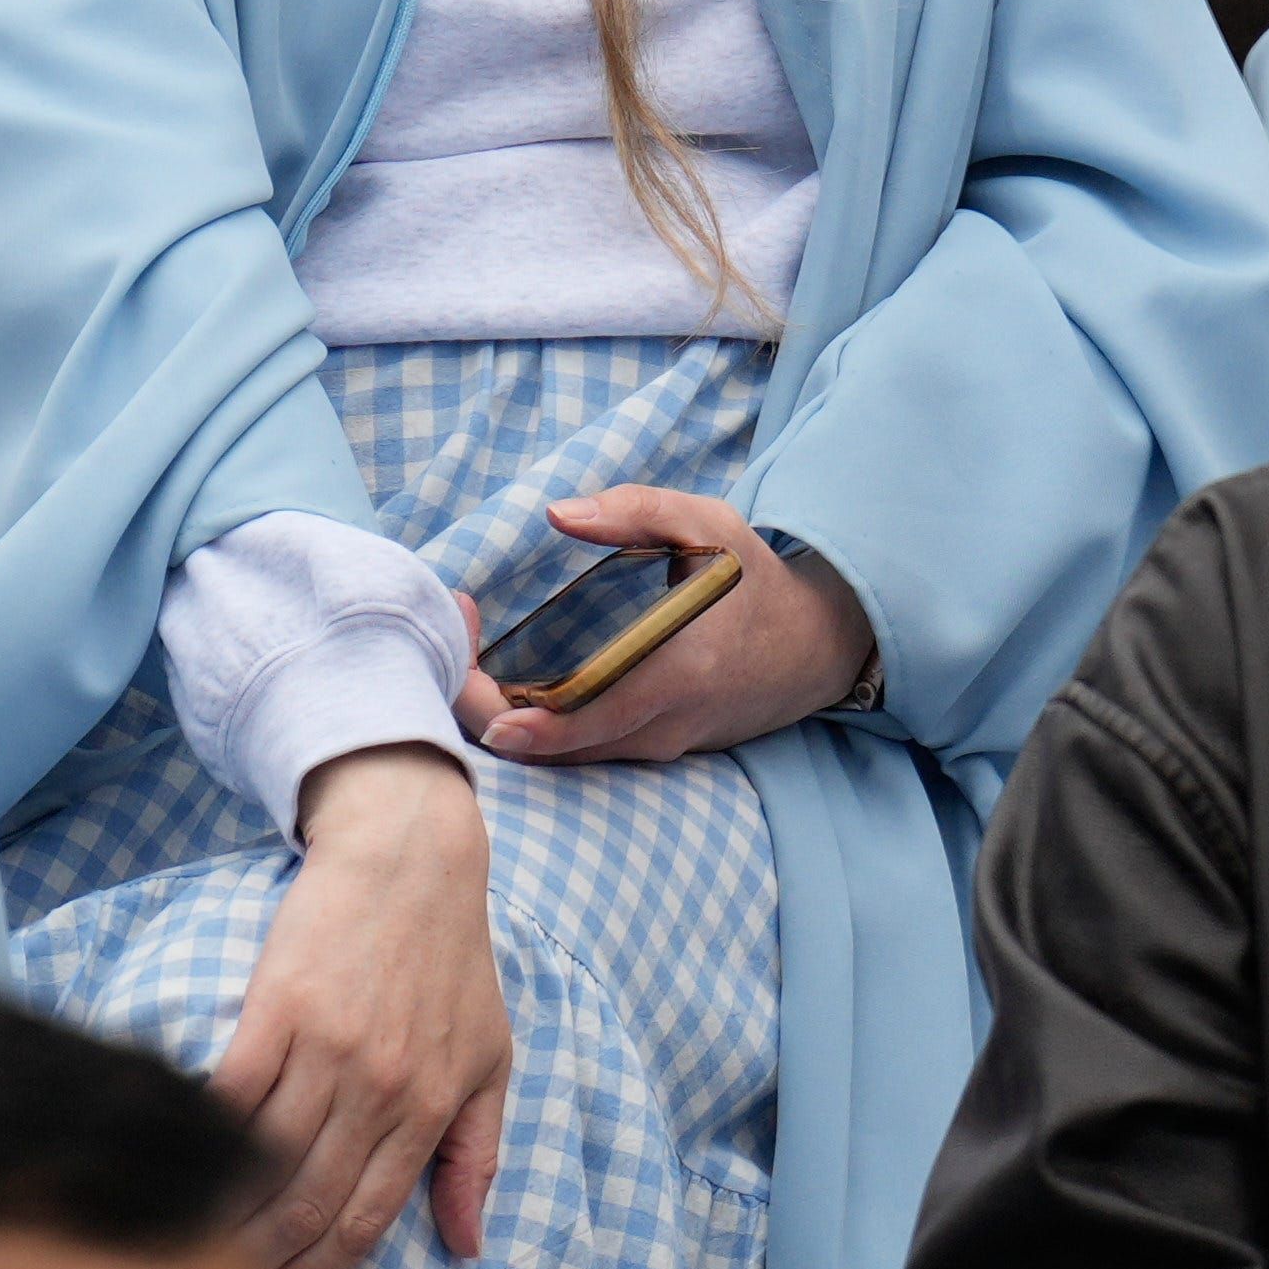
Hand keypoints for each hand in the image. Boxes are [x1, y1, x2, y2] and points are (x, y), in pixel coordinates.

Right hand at [207, 746, 501, 1268]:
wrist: (410, 856)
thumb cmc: (454, 960)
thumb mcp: (491, 1060)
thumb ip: (477, 1156)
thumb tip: (469, 1246)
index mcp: (428, 1110)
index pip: (363, 1223)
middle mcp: (378, 1089)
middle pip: (309, 1205)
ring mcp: (327, 1048)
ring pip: (268, 1161)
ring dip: (231, 1218)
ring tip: (197, 1257)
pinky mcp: (278, 1006)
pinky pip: (234, 1091)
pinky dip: (209, 1139)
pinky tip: (186, 1172)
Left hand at [468, 486, 868, 766]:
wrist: (818, 648)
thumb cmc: (756, 579)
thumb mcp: (708, 524)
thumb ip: (634, 509)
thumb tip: (555, 512)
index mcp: (682, 671)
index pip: (591, 718)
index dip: (530, 722)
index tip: (479, 699)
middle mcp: (671, 725)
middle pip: (567, 748)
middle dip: (496, 717)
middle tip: (450, 665)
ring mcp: (667, 747)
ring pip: (574, 758)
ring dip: (516, 726)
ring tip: (465, 671)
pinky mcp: (662, 753)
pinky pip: (592, 754)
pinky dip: (545, 733)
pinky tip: (506, 693)